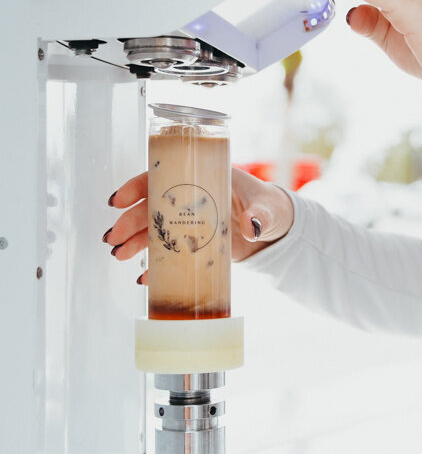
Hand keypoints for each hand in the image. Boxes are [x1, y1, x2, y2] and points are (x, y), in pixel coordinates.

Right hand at [104, 167, 293, 281]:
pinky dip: (156, 265)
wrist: (276, 229)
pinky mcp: (193, 243)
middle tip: (113, 239)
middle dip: (130, 222)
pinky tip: (144, 278)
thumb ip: (261, 215)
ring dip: (134, 242)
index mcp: (204, 177)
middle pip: (152, 206)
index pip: (163, 176)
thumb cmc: (270, 207)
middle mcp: (191, 198)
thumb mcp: (268, 208)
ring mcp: (190, 221)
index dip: (138, 187)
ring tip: (119, 256)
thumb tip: (253, 226)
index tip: (118, 201)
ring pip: (155, 229)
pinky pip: (169, 253)